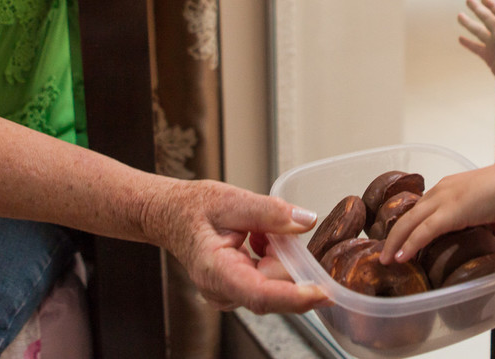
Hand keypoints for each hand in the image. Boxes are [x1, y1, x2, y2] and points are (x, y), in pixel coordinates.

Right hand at [151, 180, 327, 313]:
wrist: (170, 215)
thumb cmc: (193, 208)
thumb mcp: (231, 199)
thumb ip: (270, 211)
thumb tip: (306, 222)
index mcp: (216, 272)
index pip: (261, 294)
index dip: (295, 296)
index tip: (324, 292)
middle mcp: (224, 292)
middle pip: (275, 286)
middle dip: (286, 256)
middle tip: (268, 227)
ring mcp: (232, 295)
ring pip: (276, 282)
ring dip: (277, 253)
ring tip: (254, 231)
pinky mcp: (240, 290)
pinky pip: (270, 278)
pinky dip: (272, 256)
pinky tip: (256, 238)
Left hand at [379, 163, 494, 265]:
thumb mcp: (494, 210)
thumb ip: (489, 222)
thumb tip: (493, 235)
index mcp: (447, 189)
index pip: (420, 209)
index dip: (408, 227)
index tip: (400, 242)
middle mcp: (440, 191)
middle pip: (408, 215)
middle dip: (393, 236)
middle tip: (384, 253)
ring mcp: (443, 200)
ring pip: (409, 223)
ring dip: (395, 243)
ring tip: (387, 260)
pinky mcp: (449, 212)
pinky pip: (423, 231)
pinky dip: (410, 244)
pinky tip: (402, 258)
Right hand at [457, 0, 494, 102]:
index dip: (493, 6)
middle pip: (487, 20)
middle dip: (478, 10)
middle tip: (469, 0)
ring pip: (479, 32)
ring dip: (470, 24)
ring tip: (460, 16)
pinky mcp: (489, 58)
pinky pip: (476, 49)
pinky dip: (469, 44)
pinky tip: (461, 39)